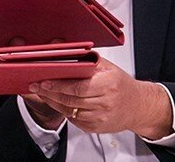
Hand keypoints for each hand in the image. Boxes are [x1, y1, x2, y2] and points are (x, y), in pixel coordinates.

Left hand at [28, 58, 172, 138]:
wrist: (138, 106)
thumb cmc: (120, 83)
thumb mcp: (107, 66)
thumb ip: (86, 58)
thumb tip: (62, 47)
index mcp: (108, 84)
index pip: (77, 87)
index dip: (58, 85)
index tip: (43, 81)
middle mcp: (105, 102)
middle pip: (70, 99)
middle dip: (50, 93)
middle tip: (36, 86)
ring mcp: (100, 117)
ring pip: (69, 111)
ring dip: (53, 102)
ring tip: (42, 93)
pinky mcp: (96, 128)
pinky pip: (74, 120)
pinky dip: (63, 111)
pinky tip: (56, 102)